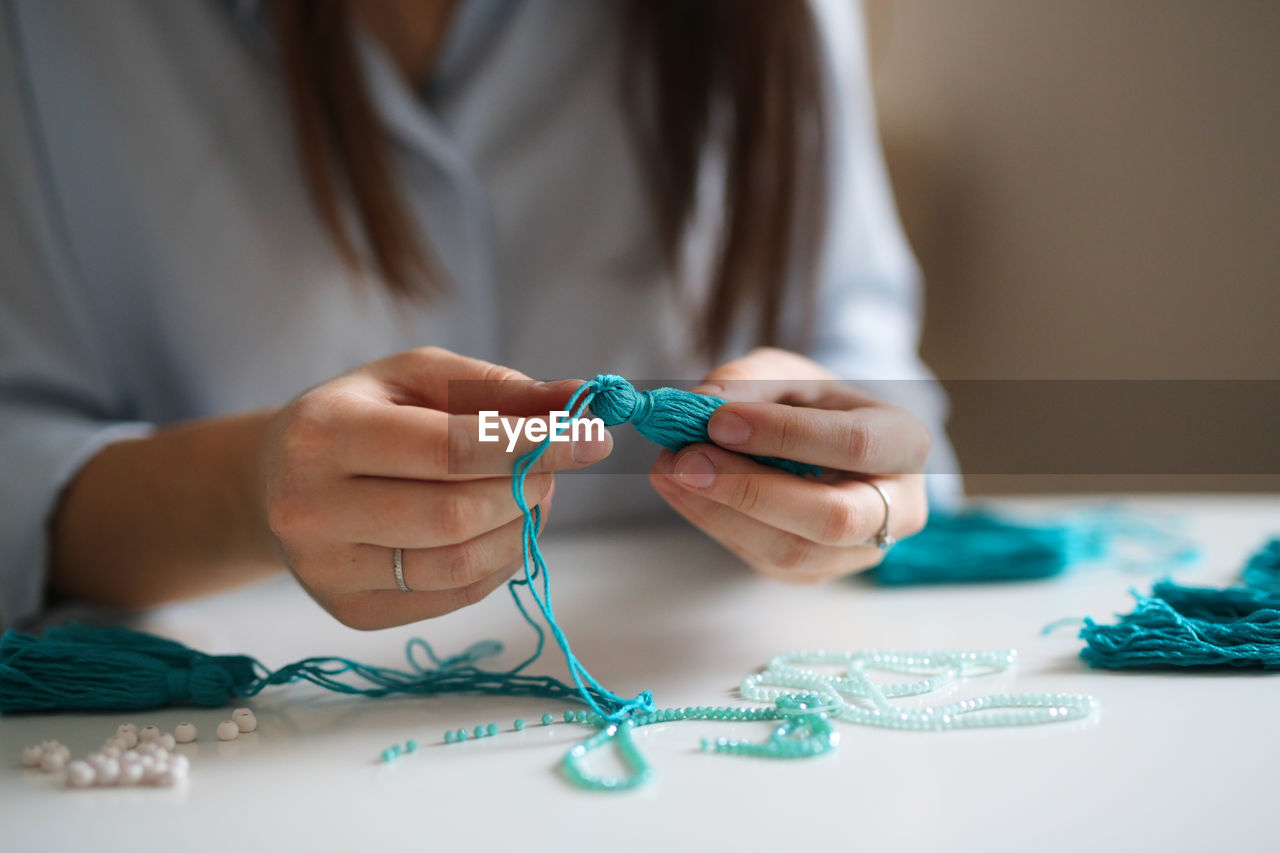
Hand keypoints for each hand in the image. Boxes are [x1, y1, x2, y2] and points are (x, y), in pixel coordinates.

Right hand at [259, 347, 611, 628]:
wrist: (277, 479)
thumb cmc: (362, 415)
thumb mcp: (418, 377)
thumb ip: (496, 387)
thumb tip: (576, 400)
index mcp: (324, 433)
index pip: (448, 448)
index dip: (530, 445)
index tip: (591, 438)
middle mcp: (311, 508)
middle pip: (454, 515)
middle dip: (525, 489)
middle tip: (552, 468)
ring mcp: (327, 570)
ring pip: (458, 565)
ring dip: (520, 530)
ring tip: (530, 495)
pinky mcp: (350, 612)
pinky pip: (453, 597)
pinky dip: (499, 563)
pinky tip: (501, 530)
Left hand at [650, 348, 928, 582]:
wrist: (823, 447)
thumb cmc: (813, 405)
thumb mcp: (789, 373)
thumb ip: (751, 379)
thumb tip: (705, 401)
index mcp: (905, 443)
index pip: (854, 445)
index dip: (785, 434)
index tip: (718, 420)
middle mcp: (898, 509)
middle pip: (832, 518)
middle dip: (751, 490)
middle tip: (685, 458)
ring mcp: (858, 552)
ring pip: (792, 551)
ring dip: (719, 512)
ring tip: (669, 470)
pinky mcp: (814, 574)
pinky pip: (763, 560)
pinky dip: (714, 524)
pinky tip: (680, 491)